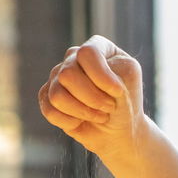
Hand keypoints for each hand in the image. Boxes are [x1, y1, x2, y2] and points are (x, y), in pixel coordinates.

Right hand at [37, 35, 146, 160]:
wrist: (119, 130)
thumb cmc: (126, 102)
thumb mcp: (130, 81)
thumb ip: (110, 70)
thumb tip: (85, 78)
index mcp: (96, 47)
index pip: (87, 54)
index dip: (101, 77)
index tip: (118, 92)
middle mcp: (73, 57)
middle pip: (68, 75)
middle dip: (93, 98)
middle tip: (110, 106)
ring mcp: (57, 76)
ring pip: (57, 95)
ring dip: (83, 112)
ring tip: (99, 115)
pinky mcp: (48, 96)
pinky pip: (50, 110)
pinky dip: (71, 122)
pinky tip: (82, 121)